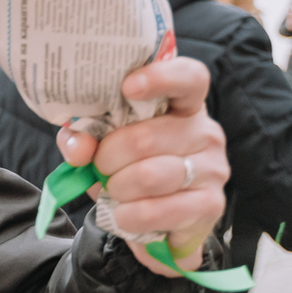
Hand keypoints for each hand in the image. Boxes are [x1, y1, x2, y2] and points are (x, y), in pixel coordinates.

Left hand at [56, 56, 227, 274]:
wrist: (151, 215)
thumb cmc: (127, 165)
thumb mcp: (100, 143)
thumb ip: (83, 136)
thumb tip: (79, 146)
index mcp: (182, 104)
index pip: (188, 78)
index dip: (161, 77)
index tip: (128, 86)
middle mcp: (205, 132)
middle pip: (146, 138)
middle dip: (108, 158)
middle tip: (100, 166)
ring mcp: (212, 169)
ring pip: (151, 176)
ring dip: (117, 187)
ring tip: (113, 190)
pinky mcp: (211, 204)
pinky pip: (159, 211)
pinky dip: (130, 215)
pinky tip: (125, 213)